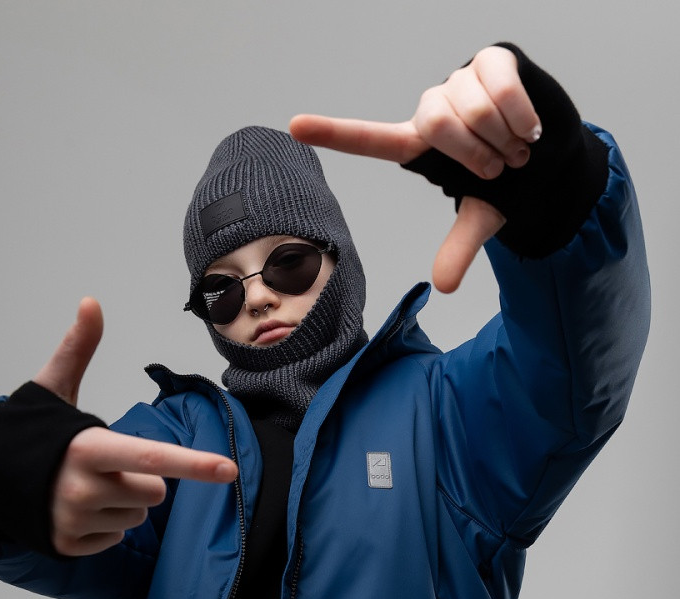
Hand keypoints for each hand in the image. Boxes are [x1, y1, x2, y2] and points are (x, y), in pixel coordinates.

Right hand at [35, 298, 237, 556]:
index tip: (229, 470)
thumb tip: (91, 302)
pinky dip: (103, 526)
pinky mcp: (68, 546)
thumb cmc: (34, 432)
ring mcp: (74, 521)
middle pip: (154, 492)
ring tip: (85, 488)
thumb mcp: (53, 389)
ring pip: (137, 517)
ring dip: (122, 504)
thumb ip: (79, 349)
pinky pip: (115, 538)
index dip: (195, 464)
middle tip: (104, 468)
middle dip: (140, 480)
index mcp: (86, 448)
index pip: (152, 458)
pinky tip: (76, 511)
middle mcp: (82, 489)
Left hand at [290, 46, 541, 291]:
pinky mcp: (491, 60)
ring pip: (472, 107)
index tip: (295, 126)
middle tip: (500, 166)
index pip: (371, 139)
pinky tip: (530, 127)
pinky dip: (520, 115)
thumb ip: (459, 247)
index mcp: (421, 147)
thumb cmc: (510, 183)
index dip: (335, 133)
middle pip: (436, 124)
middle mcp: (434, 109)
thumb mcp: (482, 218)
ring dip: (504, 137)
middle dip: (475, 153)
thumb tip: (443, 286)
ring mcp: (461, 81)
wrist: (554, 157)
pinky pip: (500, 86)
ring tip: (517, 146)